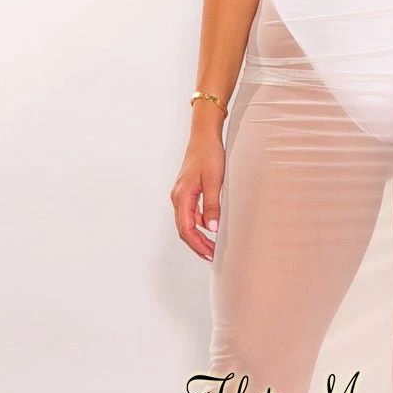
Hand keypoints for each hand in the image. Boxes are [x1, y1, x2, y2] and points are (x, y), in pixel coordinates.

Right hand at [171, 134, 225, 260]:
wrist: (204, 136)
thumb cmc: (209, 155)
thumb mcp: (214, 181)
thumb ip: (212, 205)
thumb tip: (211, 228)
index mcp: (182, 196)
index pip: (187, 229)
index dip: (198, 244)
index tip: (210, 254)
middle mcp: (178, 197)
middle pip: (184, 229)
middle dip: (197, 244)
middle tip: (212, 256)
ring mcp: (181, 194)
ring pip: (187, 222)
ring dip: (198, 236)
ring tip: (212, 246)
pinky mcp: (187, 191)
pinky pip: (191, 213)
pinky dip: (199, 224)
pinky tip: (211, 227)